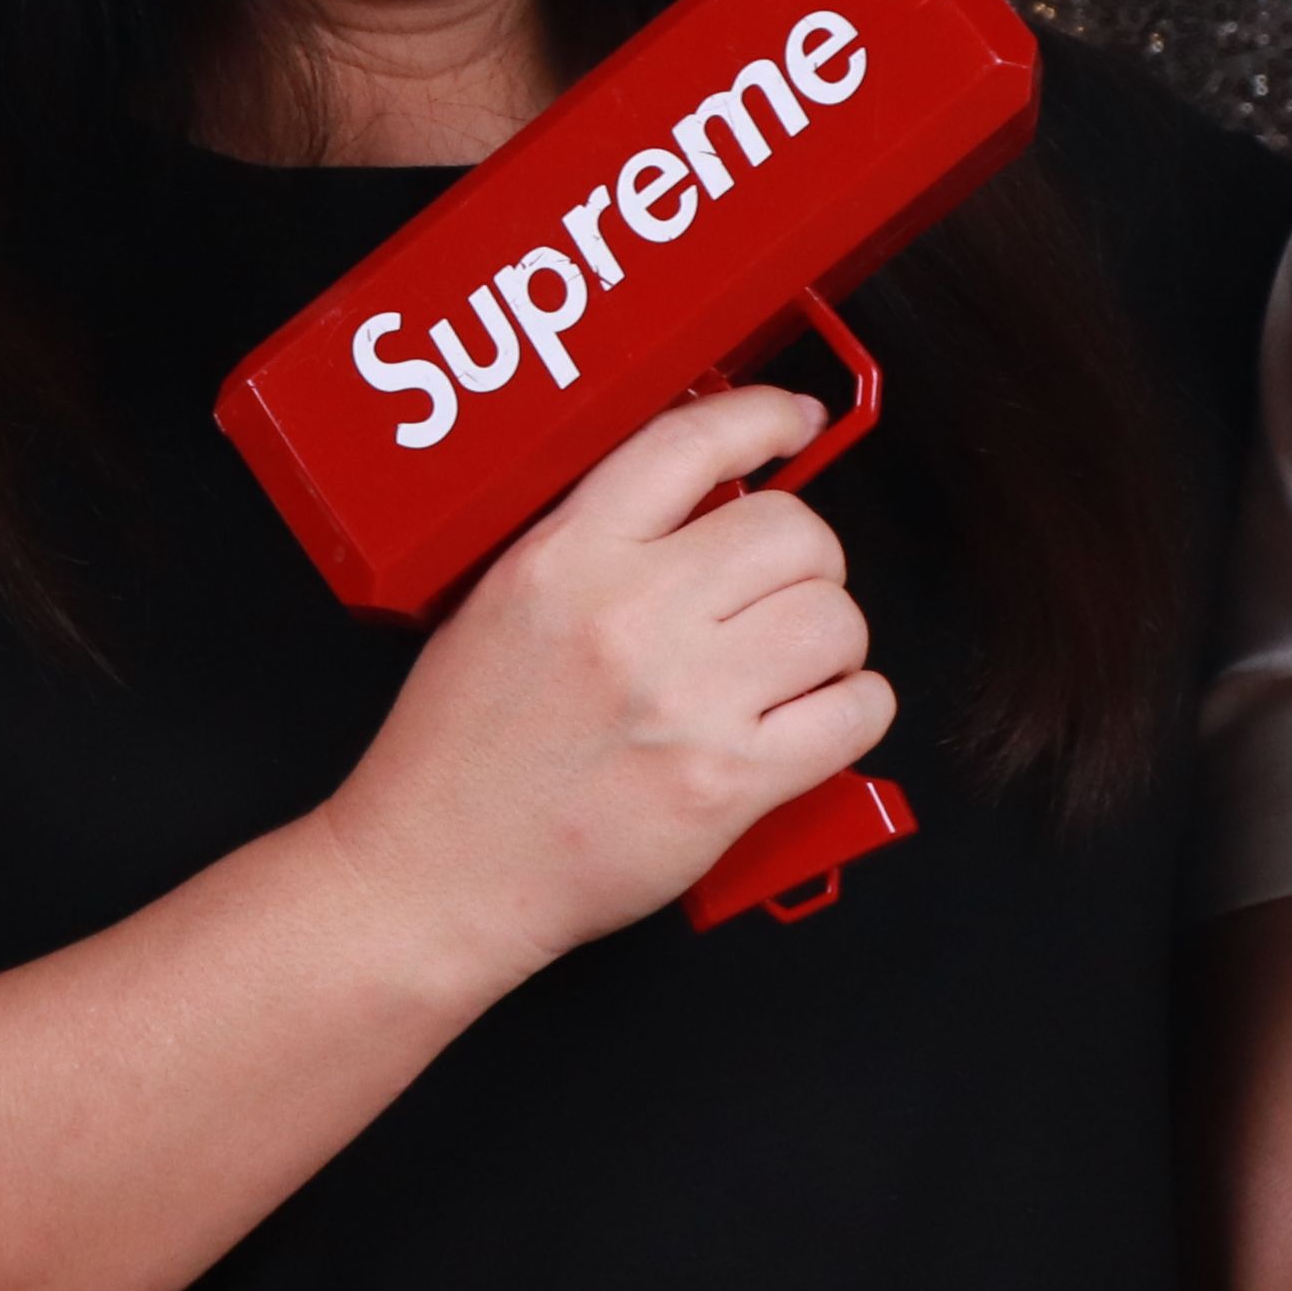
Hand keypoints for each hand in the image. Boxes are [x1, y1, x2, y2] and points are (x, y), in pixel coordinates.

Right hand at [309, 385, 892, 985]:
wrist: (436, 873)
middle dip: (805, 558)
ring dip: (832, 639)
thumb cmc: (459, 752)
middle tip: (779, 590)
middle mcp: (630, 617)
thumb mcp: (498, 602)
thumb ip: (593, 542)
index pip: (692, 443)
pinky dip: (854, 709)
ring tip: (790, 665)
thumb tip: (704, 499)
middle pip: (793, 530)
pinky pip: (853, 714)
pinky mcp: (727, 783)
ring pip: (836, 619)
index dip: (763, 417)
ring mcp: (685, 701)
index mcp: (566, 559)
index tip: (794, 420)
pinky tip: (817, 717)